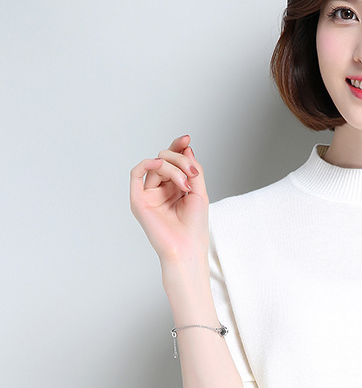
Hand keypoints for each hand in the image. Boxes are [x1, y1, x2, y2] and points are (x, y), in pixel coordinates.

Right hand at [129, 134, 208, 267]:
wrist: (186, 248)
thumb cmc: (194, 227)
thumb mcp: (199, 192)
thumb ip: (193, 169)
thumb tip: (186, 147)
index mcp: (175, 187)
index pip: (173, 161)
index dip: (178, 148)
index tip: (187, 138)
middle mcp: (161, 189)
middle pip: (165, 159)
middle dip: (180, 160)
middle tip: (192, 173)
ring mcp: (148, 194)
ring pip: (156, 165)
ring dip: (173, 168)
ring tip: (185, 184)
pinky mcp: (138, 200)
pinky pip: (136, 174)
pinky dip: (146, 164)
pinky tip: (157, 163)